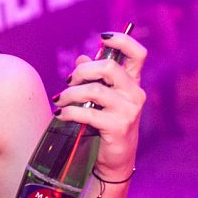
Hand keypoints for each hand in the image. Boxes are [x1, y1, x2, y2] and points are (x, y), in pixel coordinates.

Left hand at [52, 30, 146, 178]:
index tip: (103, 37)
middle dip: (82, 71)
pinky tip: (61, 114)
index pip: (138, 54)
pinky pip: (87, 113)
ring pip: (94, 90)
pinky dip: (69, 111)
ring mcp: (129, 111)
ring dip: (70, 94)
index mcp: (132, 83)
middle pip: (109, 67)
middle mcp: (135, 94)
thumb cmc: (105, 126)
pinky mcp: (118, 127)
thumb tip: (82, 58)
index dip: (122, 40)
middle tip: (69, 82)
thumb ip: (93, 78)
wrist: (114, 160)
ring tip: (59, 101)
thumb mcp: (101, 100)